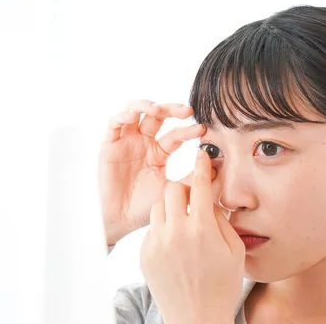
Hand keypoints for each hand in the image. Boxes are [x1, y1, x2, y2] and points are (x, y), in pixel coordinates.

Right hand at [99, 99, 214, 245]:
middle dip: (172, 109)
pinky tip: (133, 115)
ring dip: (147, 105)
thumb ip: (192, 179)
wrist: (119, 220)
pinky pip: (114, 123)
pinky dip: (123, 115)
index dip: (189, 130)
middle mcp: (143, 142)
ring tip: (158, 109)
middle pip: (158, 116)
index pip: (176, 135)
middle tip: (186, 110)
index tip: (203, 131)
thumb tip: (217, 168)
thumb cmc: (144, 208)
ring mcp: (126, 141)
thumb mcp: (173, 191)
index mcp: (160, 152)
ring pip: (135, 111)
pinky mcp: (109, 144)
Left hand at [140, 149, 245, 323]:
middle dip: (183, 189)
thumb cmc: (221, 286)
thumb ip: (221, 220)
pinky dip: (163, 229)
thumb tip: (209, 199)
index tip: (201, 156)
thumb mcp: (234, 251)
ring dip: (170, 207)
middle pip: (172, 190)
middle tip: (192, 198)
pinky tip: (175, 245)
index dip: (201, 167)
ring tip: (183, 223)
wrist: (196, 319)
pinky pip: (152, 229)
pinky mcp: (144, 254)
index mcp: (201, 230)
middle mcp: (175, 233)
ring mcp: (156, 244)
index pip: (198, 185)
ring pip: (158, 207)